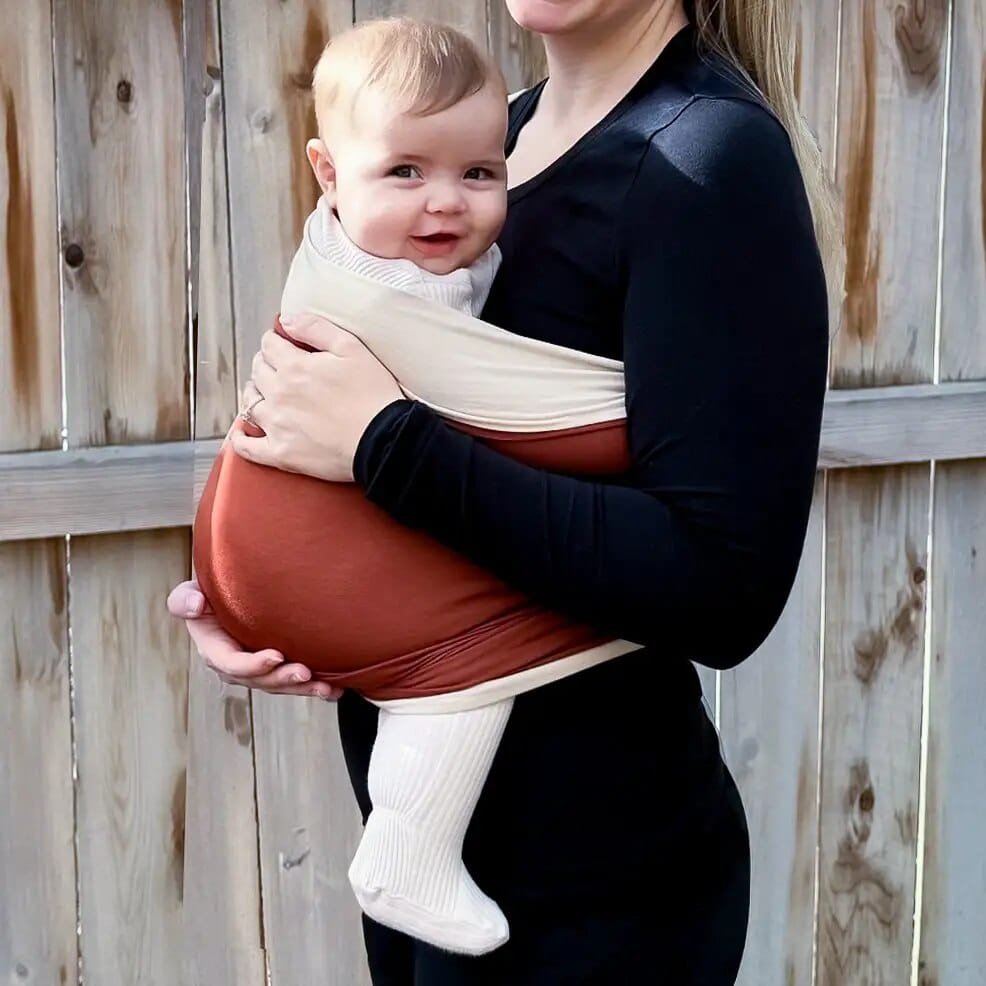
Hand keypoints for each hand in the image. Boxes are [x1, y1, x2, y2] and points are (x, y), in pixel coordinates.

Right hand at [166, 580, 340, 698]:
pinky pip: (294, 682)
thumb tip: (194, 604)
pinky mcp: (276, 667)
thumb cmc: (210, 591)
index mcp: (214, 650)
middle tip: (306, 673)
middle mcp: (236, 665)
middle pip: (260, 680)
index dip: (253, 664)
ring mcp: (258, 669)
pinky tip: (335, 691)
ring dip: (302, 689)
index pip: (231, 663)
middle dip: (283, 680)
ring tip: (326, 688)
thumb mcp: (190, 592)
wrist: (233, 592)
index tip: (276, 656)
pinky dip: (315, 688)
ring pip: (280, 684)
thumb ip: (184, 599)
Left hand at [229, 313, 403, 481]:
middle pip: (258, 372)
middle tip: (279, 368)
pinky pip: (248, 448)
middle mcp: (279, 394)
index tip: (282, 345)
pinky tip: (242, 432)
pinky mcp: (281, 453)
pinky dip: (240, 439)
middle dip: (266, 365)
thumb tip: (287, 321)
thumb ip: (316, 328)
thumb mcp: (352, 348)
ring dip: (254, 394)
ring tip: (265, 394)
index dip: (275, 341)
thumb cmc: (374, 395)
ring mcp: (277, 425)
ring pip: (249, 404)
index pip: (269, 345)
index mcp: (294, 367)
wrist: (384, 440)